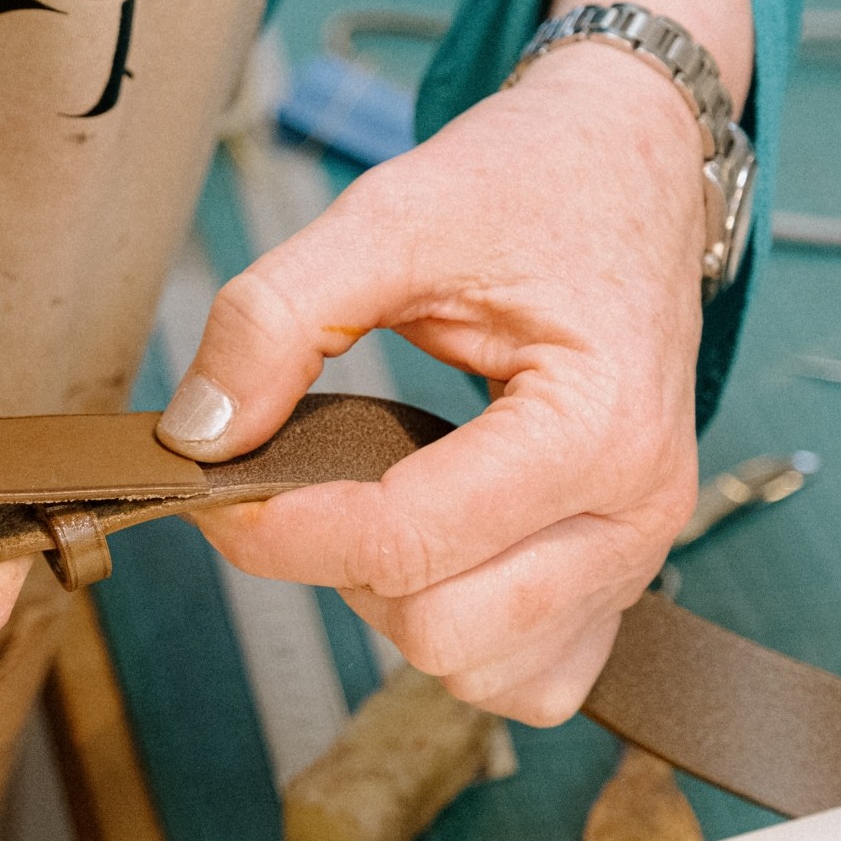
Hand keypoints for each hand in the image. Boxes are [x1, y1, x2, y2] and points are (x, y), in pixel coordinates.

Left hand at [155, 0, 750, 724]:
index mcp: (596, 424)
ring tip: (377, 508)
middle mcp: (637, 509)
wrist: (632, 165)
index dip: (283, 529)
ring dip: (402, 610)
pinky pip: (534, 675)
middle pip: (443, 631)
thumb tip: (202, 433)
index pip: (405, 541)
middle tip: (303, 485)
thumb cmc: (535, 185)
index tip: (215, 488)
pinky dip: (466, 638)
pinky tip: (432, 554)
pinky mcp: (623, 574)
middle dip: (345, 569)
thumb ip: (278, 316)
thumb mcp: (390, 215)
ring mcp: (639, 553)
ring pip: (485, 672)